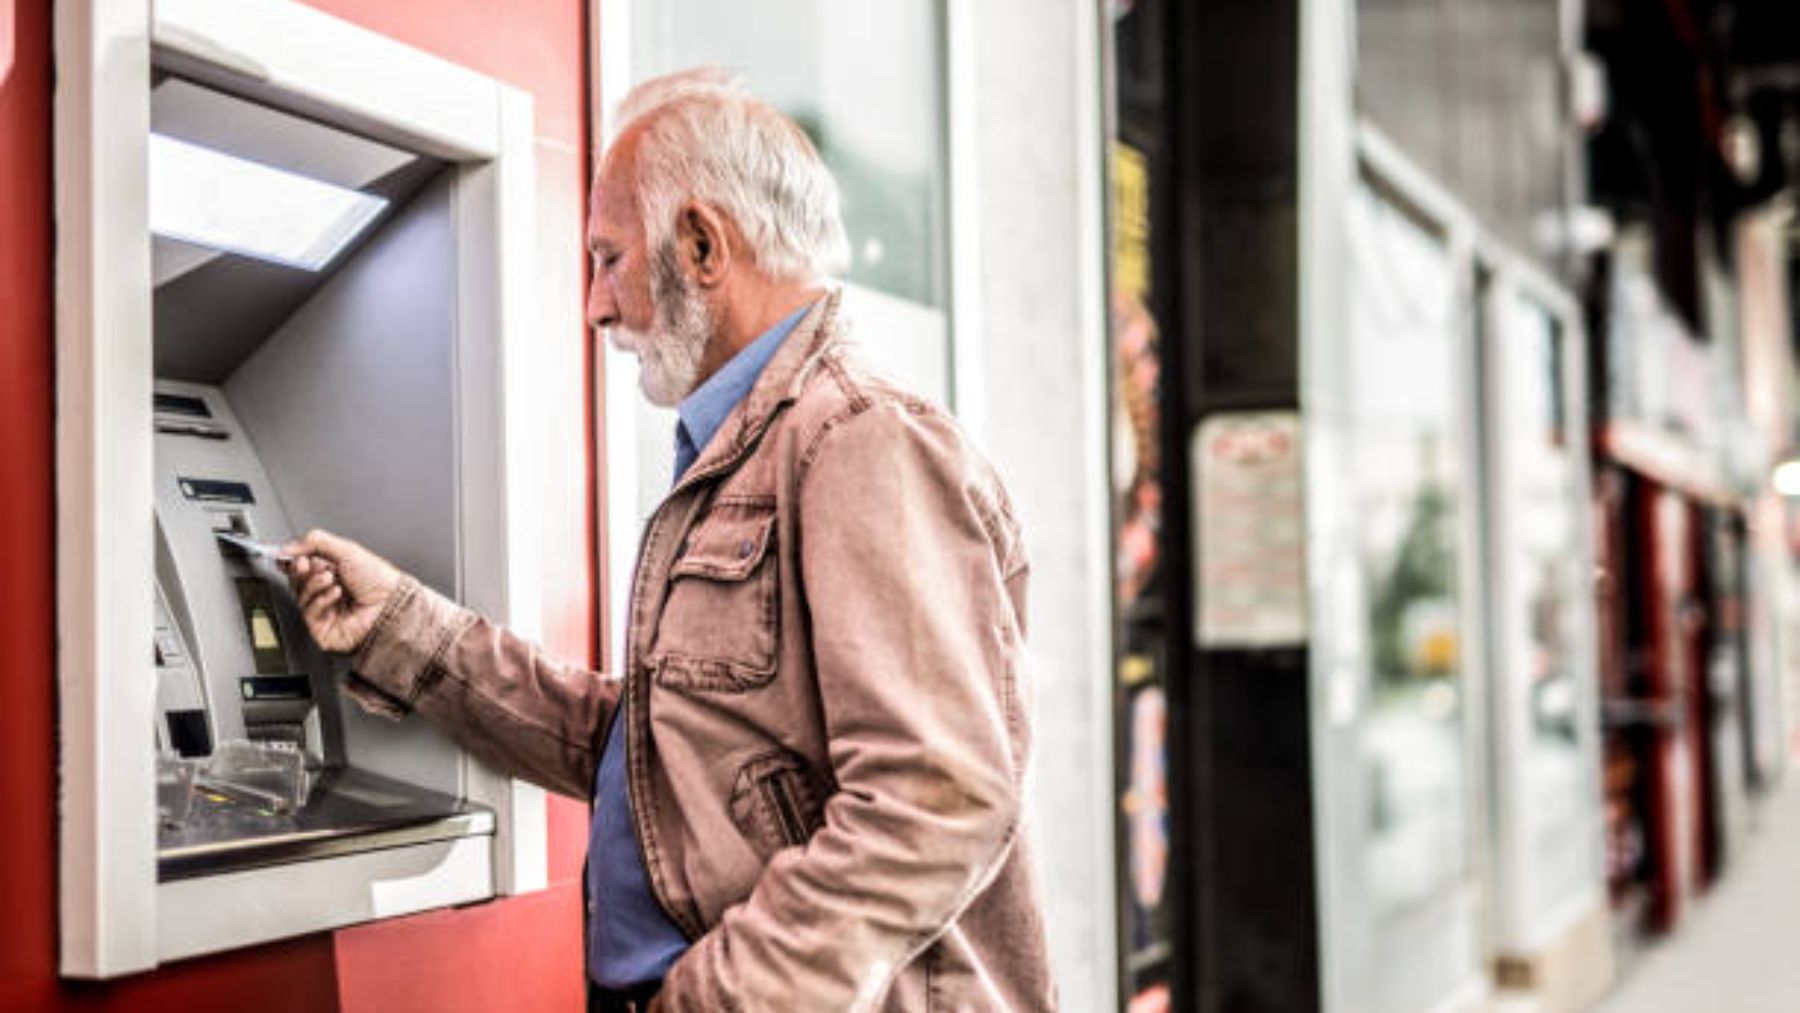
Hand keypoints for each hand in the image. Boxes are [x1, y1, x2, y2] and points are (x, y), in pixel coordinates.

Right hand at [278, 529, 401, 653]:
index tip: (295, 557)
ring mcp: (325, 611)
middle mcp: (327, 591)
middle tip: (307, 565)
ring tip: (330, 578)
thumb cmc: (378, 578)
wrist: (391, 602)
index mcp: (331, 572)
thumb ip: (315, 542)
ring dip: (314, 584)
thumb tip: (287, 548)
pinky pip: (309, 613)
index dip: (294, 562)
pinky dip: (321, 600)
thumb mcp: (346, 549)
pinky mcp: (323, 629)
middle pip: (298, 582)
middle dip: (301, 572)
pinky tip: (335, 593)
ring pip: (301, 597)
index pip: (301, 568)